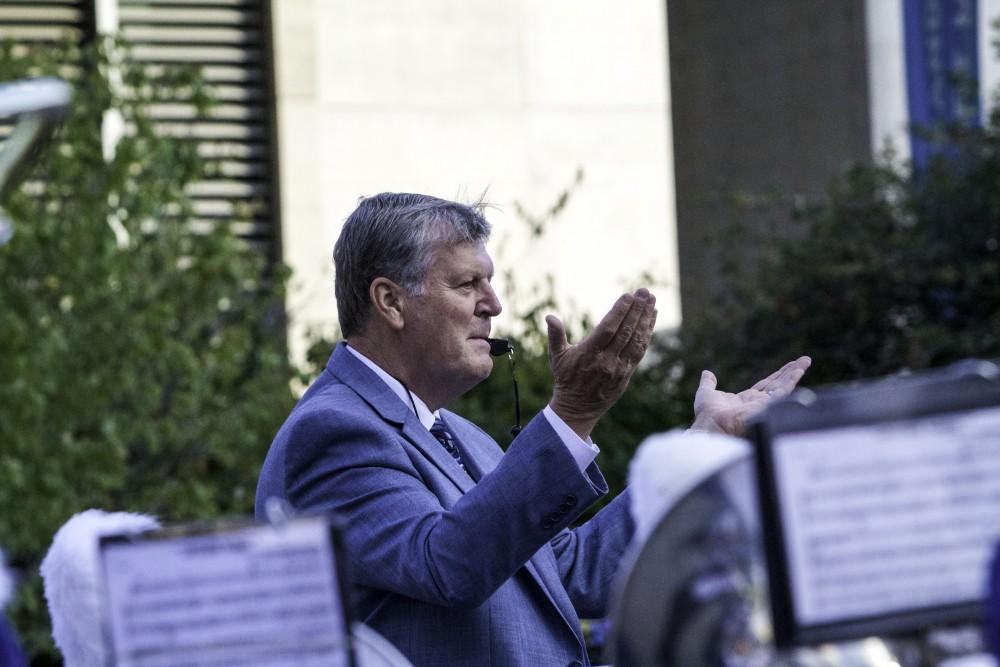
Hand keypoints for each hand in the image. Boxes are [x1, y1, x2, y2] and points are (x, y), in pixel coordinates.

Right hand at [546, 288, 657, 438]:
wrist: (577, 409)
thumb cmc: (566, 379)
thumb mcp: (557, 357)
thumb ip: (555, 335)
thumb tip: (549, 317)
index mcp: (589, 354)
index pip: (607, 329)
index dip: (619, 312)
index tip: (628, 296)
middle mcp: (606, 361)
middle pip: (625, 332)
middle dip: (636, 310)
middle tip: (644, 292)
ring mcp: (619, 368)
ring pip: (636, 340)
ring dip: (645, 319)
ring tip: (651, 300)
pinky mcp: (627, 373)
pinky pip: (640, 350)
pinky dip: (647, 333)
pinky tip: (651, 318)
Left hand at [690, 356, 811, 435]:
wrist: (711, 424)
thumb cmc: (707, 414)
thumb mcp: (707, 392)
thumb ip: (709, 382)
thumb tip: (707, 372)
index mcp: (746, 399)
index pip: (765, 385)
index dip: (776, 375)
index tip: (787, 366)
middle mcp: (757, 402)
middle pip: (778, 384)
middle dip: (790, 372)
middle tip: (803, 360)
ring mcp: (764, 404)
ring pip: (783, 385)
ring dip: (795, 372)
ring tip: (806, 360)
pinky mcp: (767, 405)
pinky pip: (783, 391)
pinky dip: (792, 380)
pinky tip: (799, 370)